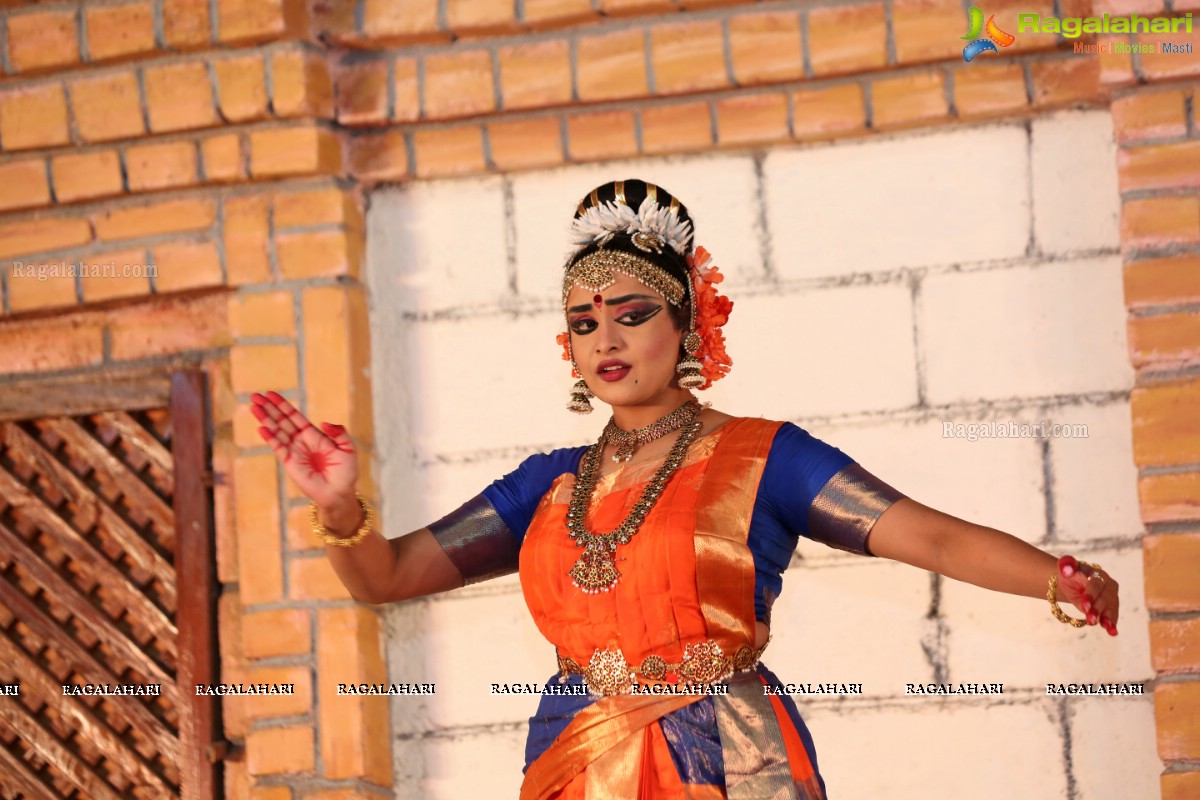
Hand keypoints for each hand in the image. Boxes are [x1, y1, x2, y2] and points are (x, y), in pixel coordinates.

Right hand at [249, 391, 357, 509]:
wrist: (339, 493)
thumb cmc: (345, 473)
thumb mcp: (348, 448)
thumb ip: (340, 433)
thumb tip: (324, 423)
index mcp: (313, 435)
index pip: (294, 416)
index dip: (282, 405)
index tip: (270, 394)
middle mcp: (300, 441)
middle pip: (281, 420)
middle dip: (268, 408)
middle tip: (255, 396)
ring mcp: (294, 451)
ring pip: (277, 431)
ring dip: (265, 419)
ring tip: (253, 407)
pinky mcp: (290, 463)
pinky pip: (278, 447)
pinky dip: (270, 437)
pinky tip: (261, 427)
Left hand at [1057, 555, 1119, 635]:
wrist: (1073, 582)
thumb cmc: (1069, 575)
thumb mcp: (1064, 569)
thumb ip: (1066, 566)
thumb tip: (1067, 567)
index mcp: (1096, 573)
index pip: (1095, 584)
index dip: (1091, 594)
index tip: (1084, 605)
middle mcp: (1107, 584)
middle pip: (1105, 597)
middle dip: (1098, 609)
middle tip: (1090, 619)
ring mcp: (1111, 595)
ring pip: (1111, 607)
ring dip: (1108, 617)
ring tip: (1106, 627)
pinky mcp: (1112, 605)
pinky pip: (1113, 614)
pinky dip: (1113, 623)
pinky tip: (1112, 632)